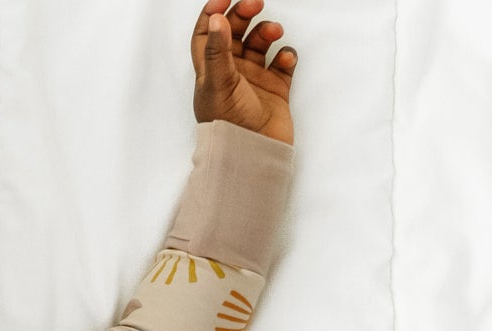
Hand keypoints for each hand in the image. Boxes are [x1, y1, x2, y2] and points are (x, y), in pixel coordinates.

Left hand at [192, 0, 297, 145]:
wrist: (252, 155)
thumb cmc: (228, 127)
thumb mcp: (217, 85)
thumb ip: (216, 51)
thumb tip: (217, 18)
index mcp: (210, 72)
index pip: (206, 35)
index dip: (212, 14)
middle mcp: (231, 74)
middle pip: (235, 33)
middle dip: (244, 15)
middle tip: (255, 3)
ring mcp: (254, 80)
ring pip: (261, 43)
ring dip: (267, 32)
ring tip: (273, 32)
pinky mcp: (276, 89)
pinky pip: (282, 63)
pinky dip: (285, 55)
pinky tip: (283, 59)